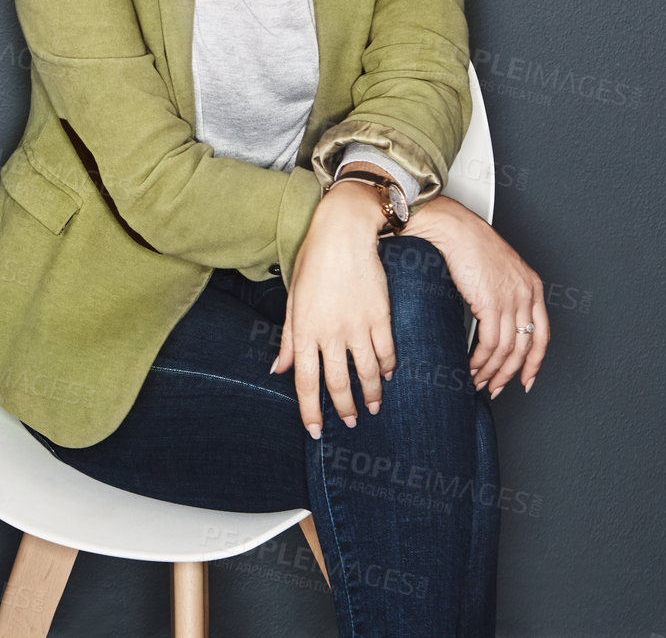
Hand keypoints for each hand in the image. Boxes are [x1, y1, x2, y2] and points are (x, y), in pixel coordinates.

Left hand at [271, 182, 394, 437]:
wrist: (344, 234)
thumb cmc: (314, 261)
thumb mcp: (293, 299)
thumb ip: (288, 339)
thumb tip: (278, 369)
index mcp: (304, 331)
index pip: (305, 382)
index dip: (310, 410)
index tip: (316, 430)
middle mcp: (330, 333)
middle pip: (338, 383)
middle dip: (344, 409)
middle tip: (351, 422)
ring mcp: (357, 326)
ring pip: (366, 373)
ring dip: (371, 395)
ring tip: (373, 407)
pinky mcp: (380, 316)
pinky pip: (386, 351)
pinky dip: (387, 367)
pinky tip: (386, 375)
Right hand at [401, 195, 548, 395]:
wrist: (453, 228)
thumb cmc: (467, 243)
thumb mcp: (496, 270)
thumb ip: (503, 294)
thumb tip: (493, 322)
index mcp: (532, 287)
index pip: (542, 336)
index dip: (535, 362)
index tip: (526, 379)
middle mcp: (526, 295)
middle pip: (526, 348)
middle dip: (510, 373)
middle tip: (496, 387)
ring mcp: (511, 300)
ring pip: (507, 350)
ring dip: (492, 371)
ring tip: (478, 380)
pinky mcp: (491, 303)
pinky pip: (490, 344)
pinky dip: (480, 360)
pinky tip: (471, 366)